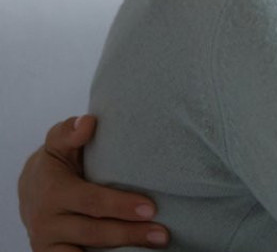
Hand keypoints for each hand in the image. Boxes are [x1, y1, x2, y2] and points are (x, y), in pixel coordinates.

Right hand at [18, 115, 169, 249]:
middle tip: (162, 233)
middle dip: (130, 233)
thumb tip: (88, 122)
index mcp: (53, 191)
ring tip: (156, 244)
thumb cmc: (56, 163)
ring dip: (123, 250)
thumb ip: (70, 132)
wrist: (29, 190)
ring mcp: (48, 242)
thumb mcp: (58, 144)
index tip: (151, 208)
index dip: (120, 206)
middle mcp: (48, 220)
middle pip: (94, 232)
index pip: (91, 201)